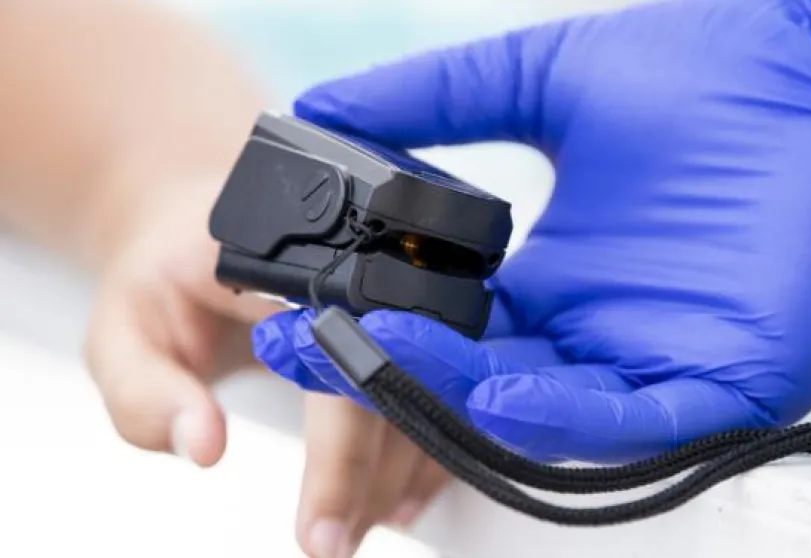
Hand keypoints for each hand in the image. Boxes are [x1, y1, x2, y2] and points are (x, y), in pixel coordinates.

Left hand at [83, 175, 447, 557]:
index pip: (339, 373)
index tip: (321, 534)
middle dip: (376, 481)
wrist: (202, 229)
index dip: (341, 462)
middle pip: (399, 387)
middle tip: (338, 544)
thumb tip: (204, 444)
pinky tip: (396, 492)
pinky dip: (424, 445)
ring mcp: (387, 292)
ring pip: (429, 390)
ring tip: (357, 525)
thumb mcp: (123, 330)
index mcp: (289, 268)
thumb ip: (147, 390)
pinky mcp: (399, 315)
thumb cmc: (165, 277)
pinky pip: (435, 383)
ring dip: (404, 473)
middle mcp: (355, 272)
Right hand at [256, 0, 810, 470]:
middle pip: (478, 379)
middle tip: (322, 350)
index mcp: (552, 276)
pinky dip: (563, 418)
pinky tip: (498, 393)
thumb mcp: (547, 83)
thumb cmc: (709, 72)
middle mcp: (592, 328)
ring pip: (542, 410)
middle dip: (397, 373)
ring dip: (459, 395)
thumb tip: (331, 105)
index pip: (449, 325)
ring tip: (388, 360)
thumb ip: (441, 99)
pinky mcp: (718, 382)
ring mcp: (652, 359)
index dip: (378, 324)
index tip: (307, 314)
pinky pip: (632, 422)